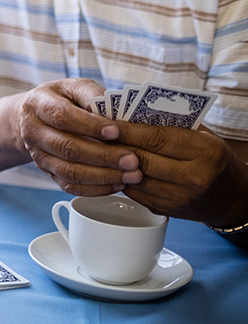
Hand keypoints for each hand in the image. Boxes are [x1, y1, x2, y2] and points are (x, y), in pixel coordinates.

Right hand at [13, 79, 140, 193]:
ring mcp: (38, 155)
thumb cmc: (63, 99)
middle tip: (132, 160)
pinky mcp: (47, 172)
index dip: (89, 125)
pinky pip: (70, 186)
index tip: (116, 132)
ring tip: (131, 175)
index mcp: (38, 105)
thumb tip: (118, 112)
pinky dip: (96, 188)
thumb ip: (93, 96)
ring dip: (103, 176)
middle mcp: (33, 131)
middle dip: (103, 156)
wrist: (35, 116)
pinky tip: (118, 184)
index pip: (62, 116)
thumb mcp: (75, 87)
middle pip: (67, 148)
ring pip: (69, 171)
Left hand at [110, 122, 247, 224]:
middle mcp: (193, 177)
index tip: (107, 123)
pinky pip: (133, 192)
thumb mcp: (201, 135)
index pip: (157, 138)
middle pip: (142, 159)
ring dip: (113, 163)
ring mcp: (178, 197)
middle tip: (94, 134)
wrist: (229, 195)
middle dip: (115, 145)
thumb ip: (171, 125)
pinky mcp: (165, 210)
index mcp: (204, 152)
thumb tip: (128, 113)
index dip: (128, 131)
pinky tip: (110, 166)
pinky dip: (119, 177)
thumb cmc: (211, 156)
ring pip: (134, 178)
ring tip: (98, 149)